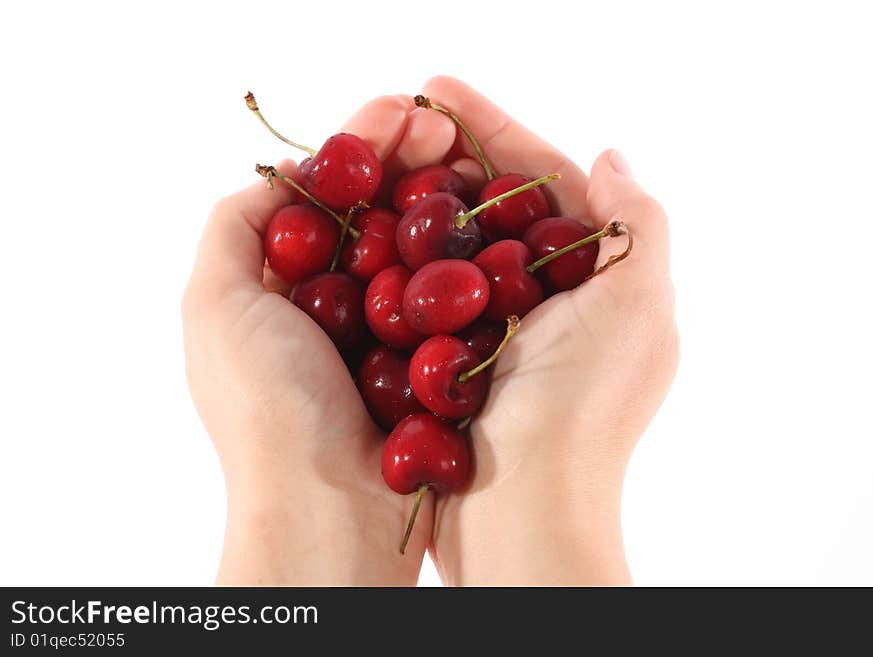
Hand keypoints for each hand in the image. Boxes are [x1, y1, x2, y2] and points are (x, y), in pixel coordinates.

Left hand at [181, 94, 465, 583]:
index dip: (360, 147)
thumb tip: (282, 174)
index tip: (403, 109)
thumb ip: (233, 228)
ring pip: (418, 247)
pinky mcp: (431, 361)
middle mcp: (335, 304)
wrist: (332, 510)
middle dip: (410, 160)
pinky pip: (450, 295)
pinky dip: (467, 255)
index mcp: (281, 286)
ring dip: (443, 198)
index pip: (324, 195)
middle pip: (376, 212)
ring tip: (474, 157)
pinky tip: (489, 220)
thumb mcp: (214, 306)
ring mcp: (388, 332)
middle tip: (450, 124)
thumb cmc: (266, 409)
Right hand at [418, 77, 679, 584]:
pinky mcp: (453, 363)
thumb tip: (611, 156)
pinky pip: (423, 296)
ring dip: (417, 201)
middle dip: (448, 156)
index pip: (547, 181)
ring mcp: (496, 332)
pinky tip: (363, 233)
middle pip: (493, 206)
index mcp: (597, 281)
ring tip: (372, 161)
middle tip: (394, 116)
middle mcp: (549, 302)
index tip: (437, 89)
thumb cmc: (582, 413)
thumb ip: (636, 227)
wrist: (521, 516)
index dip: (495, 128)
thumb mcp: (636, 311)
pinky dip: (398, 261)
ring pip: (452, 247)